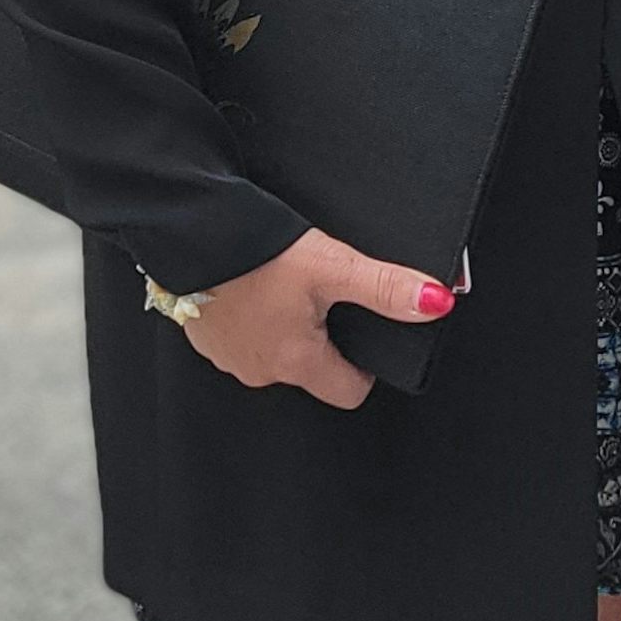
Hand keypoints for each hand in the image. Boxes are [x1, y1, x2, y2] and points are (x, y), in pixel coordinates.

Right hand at [178, 228, 455, 407]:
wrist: (185, 228)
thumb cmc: (254, 250)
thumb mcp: (332, 266)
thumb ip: (386, 288)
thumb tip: (435, 302)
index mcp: (296, 362)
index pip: (349, 392)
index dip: (364, 366)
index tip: (363, 334)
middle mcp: (259, 370)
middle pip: (312, 370)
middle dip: (323, 338)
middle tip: (323, 294)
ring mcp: (227, 357)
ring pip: (274, 353)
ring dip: (283, 326)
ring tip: (285, 285)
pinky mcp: (203, 336)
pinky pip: (241, 336)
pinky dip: (251, 316)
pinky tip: (253, 283)